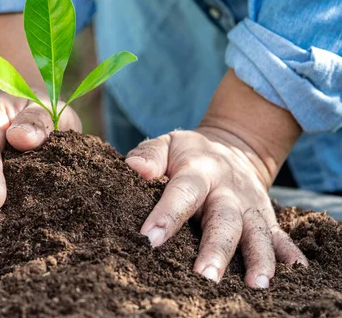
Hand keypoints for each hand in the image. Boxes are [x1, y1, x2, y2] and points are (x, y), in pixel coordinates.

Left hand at [125, 70, 308, 288]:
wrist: (231, 148)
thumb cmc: (188, 154)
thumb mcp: (167, 144)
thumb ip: (150, 155)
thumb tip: (134, 168)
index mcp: (199, 171)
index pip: (182, 193)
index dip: (166, 215)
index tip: (149, 239)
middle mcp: (227, 190)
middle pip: (223, 220)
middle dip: (216, 250)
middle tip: (204, 277)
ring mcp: (249, 205)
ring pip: (256, 233)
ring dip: (258, 259)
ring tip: (256, 285)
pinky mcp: (265, 218)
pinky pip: (279, 236)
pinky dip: (288, 253)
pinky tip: (296, 272)